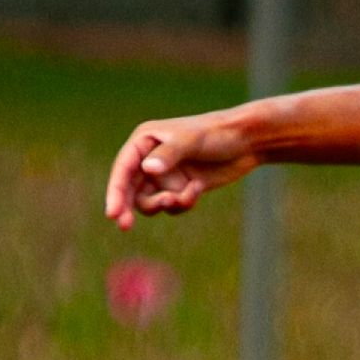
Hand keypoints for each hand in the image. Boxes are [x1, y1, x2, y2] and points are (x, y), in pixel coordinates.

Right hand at [104, 107, 260, 225]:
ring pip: (150, 201)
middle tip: (125, 226)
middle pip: (130, 190)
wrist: (247, 142)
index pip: (123, 169)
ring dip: (163, 204)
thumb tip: (148, 169)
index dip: (115, 191)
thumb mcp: (192, 141)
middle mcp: (150, 158)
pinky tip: (198, 189)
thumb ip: (169, 154)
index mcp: (145, 141)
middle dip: (129, 207)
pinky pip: (171, 205)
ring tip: (180, 199)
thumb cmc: (216, 134)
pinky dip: (183, 203)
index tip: (112, 213)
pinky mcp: (180, 187)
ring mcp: (165, 175)